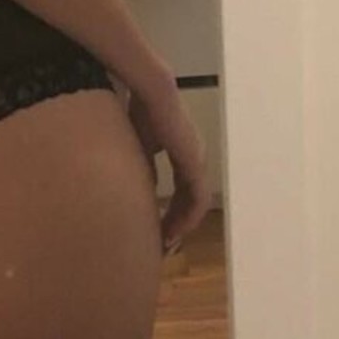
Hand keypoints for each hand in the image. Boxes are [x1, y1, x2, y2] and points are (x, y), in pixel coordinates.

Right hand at [127, 78, 212, 251]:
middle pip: (190, 201)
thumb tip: (145, 188)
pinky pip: (196, 201)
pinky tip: (172, 231)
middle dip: (175, 224)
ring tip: (166, 243)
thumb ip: (146, 167)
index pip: (181, 189)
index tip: (157, 229)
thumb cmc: (143, 112)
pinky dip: (185, 219)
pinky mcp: (195, 166)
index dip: (170, 211)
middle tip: (162, 245)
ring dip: (181, 226)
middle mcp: (195, 160)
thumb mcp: (141, 147)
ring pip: (194, 205)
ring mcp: (198, 163)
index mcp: (183, 153)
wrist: (152, 94)